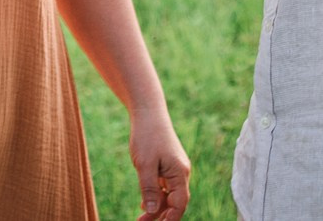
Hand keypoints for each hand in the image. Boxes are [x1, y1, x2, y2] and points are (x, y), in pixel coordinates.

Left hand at [129, 102, 191, 220]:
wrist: (148, 112)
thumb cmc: (147, 136)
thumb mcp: (144, 165)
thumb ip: (149, 189)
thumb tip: (153, 211)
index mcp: (179, 173)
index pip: (179, 204)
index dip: (169, 218)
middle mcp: (181, 173)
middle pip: (174, 201)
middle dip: (161, 214)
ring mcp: (175, 168)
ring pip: (169, 194)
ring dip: (157, 206)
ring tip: (141, 216)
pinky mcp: (168, 164)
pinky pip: (165, 185)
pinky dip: (156, 194)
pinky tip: (145, 202)